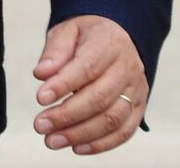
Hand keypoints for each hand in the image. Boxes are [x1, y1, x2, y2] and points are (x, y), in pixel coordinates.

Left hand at [32, 15, 146, 154]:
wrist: (117, 36)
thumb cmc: (86, 35)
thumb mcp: (67, 31)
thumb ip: (55, 51)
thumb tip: (41, 74)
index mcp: (109, 43)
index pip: (87, 68)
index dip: (63, 85)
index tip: (40, 98)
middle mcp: (127, 68)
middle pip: (99, 98)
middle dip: (67, 115)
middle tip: (40, 125)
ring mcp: (136, 90)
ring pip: (112, 119)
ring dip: (81, 134)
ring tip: (52, 140)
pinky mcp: (139, 107)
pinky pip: (124, 131)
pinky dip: (102, 144)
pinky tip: (77, 147)